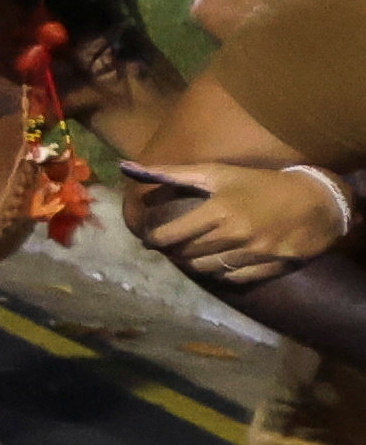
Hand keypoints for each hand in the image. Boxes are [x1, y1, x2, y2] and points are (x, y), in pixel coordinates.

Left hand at [124, 159, 352, 288]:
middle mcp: (235, 234)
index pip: (171, 235)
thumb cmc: (261, 183)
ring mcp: (254, 253)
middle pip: (187, 254)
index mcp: (219, 210)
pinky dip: (220, 272)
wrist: (317, 200)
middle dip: (174, 250)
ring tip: (190, 253)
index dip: (155, 239)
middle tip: (170, 246)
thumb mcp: (219, 172)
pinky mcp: (270, 267)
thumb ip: (173, 173)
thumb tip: (127, 166)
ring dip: (194, 263)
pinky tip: (218, 261)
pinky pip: (233, 278)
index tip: (150, 238)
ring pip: (207, 268)